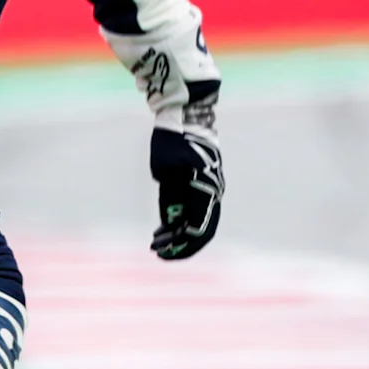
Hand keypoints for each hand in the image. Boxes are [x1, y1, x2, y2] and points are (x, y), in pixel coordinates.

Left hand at [149, 127, 223, 258]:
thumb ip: (171, 195)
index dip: (180, 245)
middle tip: (158, 252)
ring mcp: (207, 189)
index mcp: (206, 192)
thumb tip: (171, 221)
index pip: (197, 230)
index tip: (161, 252)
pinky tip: (162, 228)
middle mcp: (211, 194)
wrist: (185, 117)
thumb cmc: (174, 141)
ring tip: (156, 242)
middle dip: (180, 245)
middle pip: (201, 230)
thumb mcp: (166, 168)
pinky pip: (193, 210)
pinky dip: (179, 222)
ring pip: (197, 222)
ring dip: (178, 235)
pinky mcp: (199, 184)